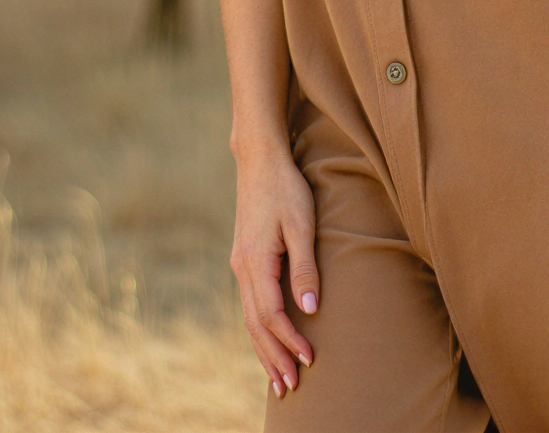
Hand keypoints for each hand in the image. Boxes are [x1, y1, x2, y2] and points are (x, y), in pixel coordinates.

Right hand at [230, 146, 319, 397]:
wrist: (259, 161)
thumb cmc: (286, 188)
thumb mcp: (301, 225)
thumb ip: (305, 268)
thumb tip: (309, 311)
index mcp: (255, 262)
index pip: (270, 315)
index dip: (289, 340)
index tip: (309, 360)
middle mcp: (242, 268)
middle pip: (255, 325)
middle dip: (273, 358)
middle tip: (290, 388)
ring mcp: (240, 265)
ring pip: (249, 318)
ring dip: (264, 350)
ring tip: (278, 379)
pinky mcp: (244, 260)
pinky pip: (250, 305)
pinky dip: (259, 330)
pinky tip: (268, 342)